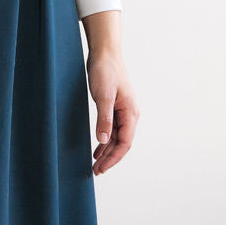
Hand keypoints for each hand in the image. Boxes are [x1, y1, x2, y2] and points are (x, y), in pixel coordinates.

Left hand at [86, 47, 138, 175]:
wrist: (104, 53)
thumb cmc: (105, 72)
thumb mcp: (103, 96)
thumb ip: (104, 119)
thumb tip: (104, 140)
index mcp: (130, 113)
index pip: (125, 143)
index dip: (113, 158)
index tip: (101, 168)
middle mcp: (129, 114)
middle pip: (121, 143)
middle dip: (109, 159)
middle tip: (95, 171)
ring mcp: (122, 112)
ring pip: (116, 138)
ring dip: (106, 152)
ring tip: (95, 165)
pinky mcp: (114, 109)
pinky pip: (112, 130)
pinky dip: (105, 142)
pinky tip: (97, 150)